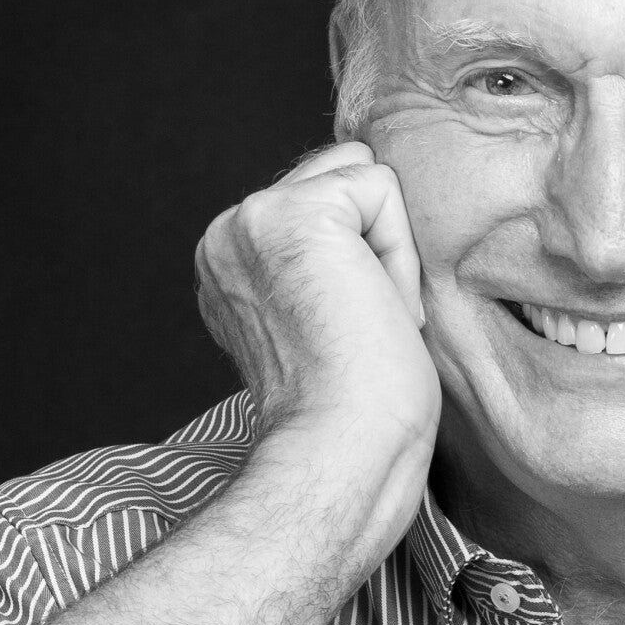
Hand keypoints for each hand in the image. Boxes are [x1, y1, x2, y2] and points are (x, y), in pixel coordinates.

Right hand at [194, 141, 440, 453]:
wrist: (343, 448)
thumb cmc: (354, 407)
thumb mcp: (321, 315)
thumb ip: (318, 259)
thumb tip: (363, 202)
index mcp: (227, 262)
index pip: (319, 200)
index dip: (358, 258)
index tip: (342, 332)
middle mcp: (226, 234)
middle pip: (343, 176)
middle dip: (374, 245)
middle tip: (359, 326)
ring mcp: (251, 219)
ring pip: (363, 179)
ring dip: (387, 251)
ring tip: (364, 318)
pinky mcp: (297, 214)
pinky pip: (382, 187)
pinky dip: (398, 253)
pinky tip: (373, 309)